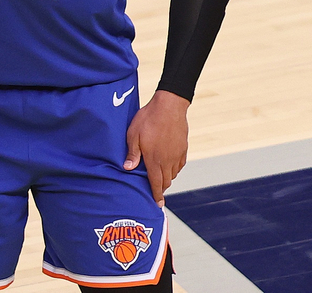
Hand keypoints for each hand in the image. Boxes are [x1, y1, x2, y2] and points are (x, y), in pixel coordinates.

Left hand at [123, 90, 188, 206]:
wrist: (169, 106)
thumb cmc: (148, 118)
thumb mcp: (134, 134)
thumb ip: (132, 153)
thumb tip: (128, 169)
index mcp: (154, 159)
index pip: (156, 183)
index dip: (156, 195)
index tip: (158, 205)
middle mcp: (167, 160)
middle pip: (166, 181)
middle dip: (161, 188)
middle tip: (155, 190)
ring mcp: (177, 154)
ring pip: (173, 174)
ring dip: (167, 178)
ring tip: (160, 177)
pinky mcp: (183, 148)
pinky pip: (179, 165)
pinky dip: (174, 169)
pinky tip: (169, 164)